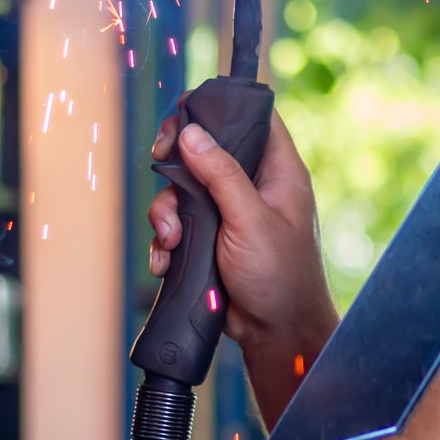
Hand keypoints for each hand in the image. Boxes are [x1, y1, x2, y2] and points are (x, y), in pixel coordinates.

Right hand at [147, 101, 335, 350]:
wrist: (274, 333)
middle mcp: (253, 184)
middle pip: (206, 148)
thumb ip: (221, 174)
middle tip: (159, 159)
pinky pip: (177, 223)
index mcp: (277, 170)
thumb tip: (193, 132)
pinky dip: (167, 238)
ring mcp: (229, 211)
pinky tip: (168, 259)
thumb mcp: (250, 219)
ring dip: (167, 212)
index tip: (185, 113)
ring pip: (184, 189)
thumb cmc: (280, 276)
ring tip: (173, 239)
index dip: (219, 107)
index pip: (252, 117)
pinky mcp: (210, 237)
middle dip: (177, 159)